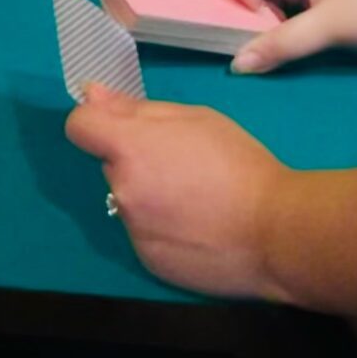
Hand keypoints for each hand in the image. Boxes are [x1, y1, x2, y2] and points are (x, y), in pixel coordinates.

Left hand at [67, 87, 287, 297]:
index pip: (79, 127)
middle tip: (182, 167)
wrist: (277, 233)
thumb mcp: (195, 119)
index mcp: (129, 148)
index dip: (96, 123)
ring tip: (197, 202)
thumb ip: (136, 109)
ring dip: (150, 198)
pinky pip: (146, 235)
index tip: (121, 128)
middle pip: (112, 167)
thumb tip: (92, 95)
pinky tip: (198, 230)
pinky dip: (163, 230)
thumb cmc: (240, 165)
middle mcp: (122, 191)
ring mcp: (134, 231)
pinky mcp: (150, 262)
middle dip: (136, 163)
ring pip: (130, 203)